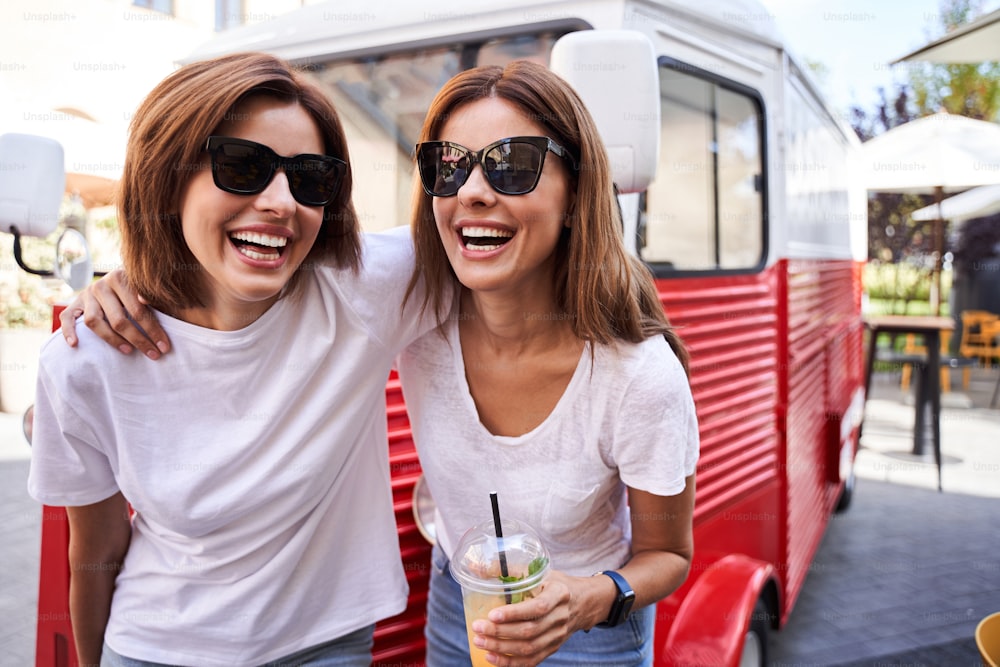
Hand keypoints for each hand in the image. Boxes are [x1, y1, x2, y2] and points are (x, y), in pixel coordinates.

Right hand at [59, 269, 170, 358]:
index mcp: (121, 278)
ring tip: (128, 351)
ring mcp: (86, 294)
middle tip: (153, 354)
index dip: (153, 330)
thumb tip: (146, 300)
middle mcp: (101, 285)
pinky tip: (74, 344)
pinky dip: (68, 331)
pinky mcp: (74, 304)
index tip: (164, 346)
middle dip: (138, 339)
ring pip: (93, 321)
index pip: (137, 310)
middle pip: (117, 319)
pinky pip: (67, 318)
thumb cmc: (138, 289)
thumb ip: (151, 297)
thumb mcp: (147, 290)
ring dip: (112, 340)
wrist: (116, 279)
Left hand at [470, 570, 601, 665]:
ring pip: (529, 649)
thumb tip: (474, 567)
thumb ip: (509, 569)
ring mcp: (558, 635)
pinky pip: (532, 661)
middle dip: (500, 633)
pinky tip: (492, 658)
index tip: (492, 614)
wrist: (583, 601)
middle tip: (478, 628)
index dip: (514, 613)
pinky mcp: (553, 648)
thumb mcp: (538, 571)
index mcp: (559, 593)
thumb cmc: (554, 583)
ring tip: (480, 642)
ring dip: (502, 649)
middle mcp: (561, 617)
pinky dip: (510, 663)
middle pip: (530, 631)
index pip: (538, 607)